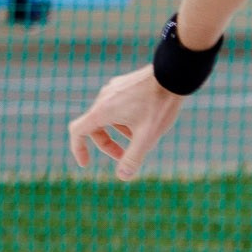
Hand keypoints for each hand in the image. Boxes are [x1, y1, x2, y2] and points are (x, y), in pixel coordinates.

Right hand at [68, 66, 183, 178]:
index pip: (77, 132)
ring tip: (142, 138)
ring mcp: (113, 89)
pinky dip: (126, 119)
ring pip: (109, 116)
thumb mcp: (148, 136)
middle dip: (107, 144)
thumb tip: (123, 176)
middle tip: (125, 157)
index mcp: (102, 111)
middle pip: (95, 127)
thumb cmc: (160, 105)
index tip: (85, 163)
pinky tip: (147, 121)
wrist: (174, 74)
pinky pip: (118, 105)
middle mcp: (103, 98)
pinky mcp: (124, 84)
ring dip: (120, 132)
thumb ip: (134, 157)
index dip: (78, 149)